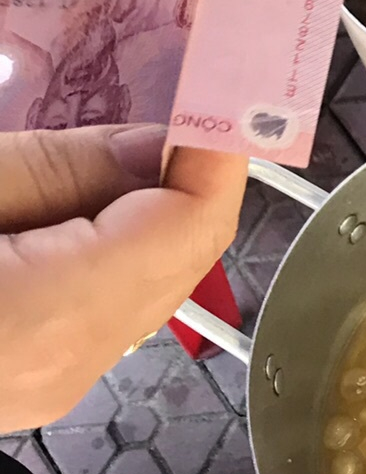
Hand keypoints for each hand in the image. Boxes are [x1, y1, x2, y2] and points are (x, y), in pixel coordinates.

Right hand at [0, 126, 247, 432]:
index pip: (191, 228)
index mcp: (52, 317)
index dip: (220, 154)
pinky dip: (116, 251)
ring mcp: (48, 387)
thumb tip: (159, 147)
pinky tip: (92, 202)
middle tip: (189, 96)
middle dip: (197, 177)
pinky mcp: (29, 383)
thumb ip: (62, 168)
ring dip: (156, 211)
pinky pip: (103, 308)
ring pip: (148, 286)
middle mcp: (66, 370)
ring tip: (142, 138)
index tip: (228, 86)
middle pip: (181, 261)